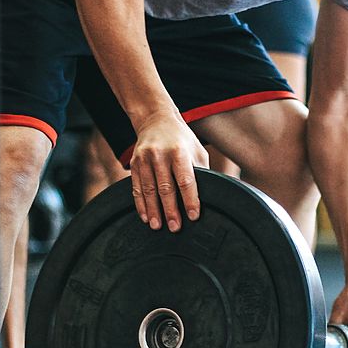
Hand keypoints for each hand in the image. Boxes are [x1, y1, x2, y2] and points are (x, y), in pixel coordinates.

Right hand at [129, 110, 209, 231]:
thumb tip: (213, 195)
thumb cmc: (182, 140)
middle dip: (170, 210)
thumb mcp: (197, 151)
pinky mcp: (134, 163)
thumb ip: (202, 172)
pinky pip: (136, 187)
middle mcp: (160, 155)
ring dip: (153, 210)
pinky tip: (145, 216)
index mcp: (179, 151)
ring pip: (149, 189)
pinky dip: (140, 204)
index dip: (190, 200)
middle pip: (165, 188)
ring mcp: (144, 159)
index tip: (193, 216)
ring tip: (157, 226)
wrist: (156, 120)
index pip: (186, 180)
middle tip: (175, 227)